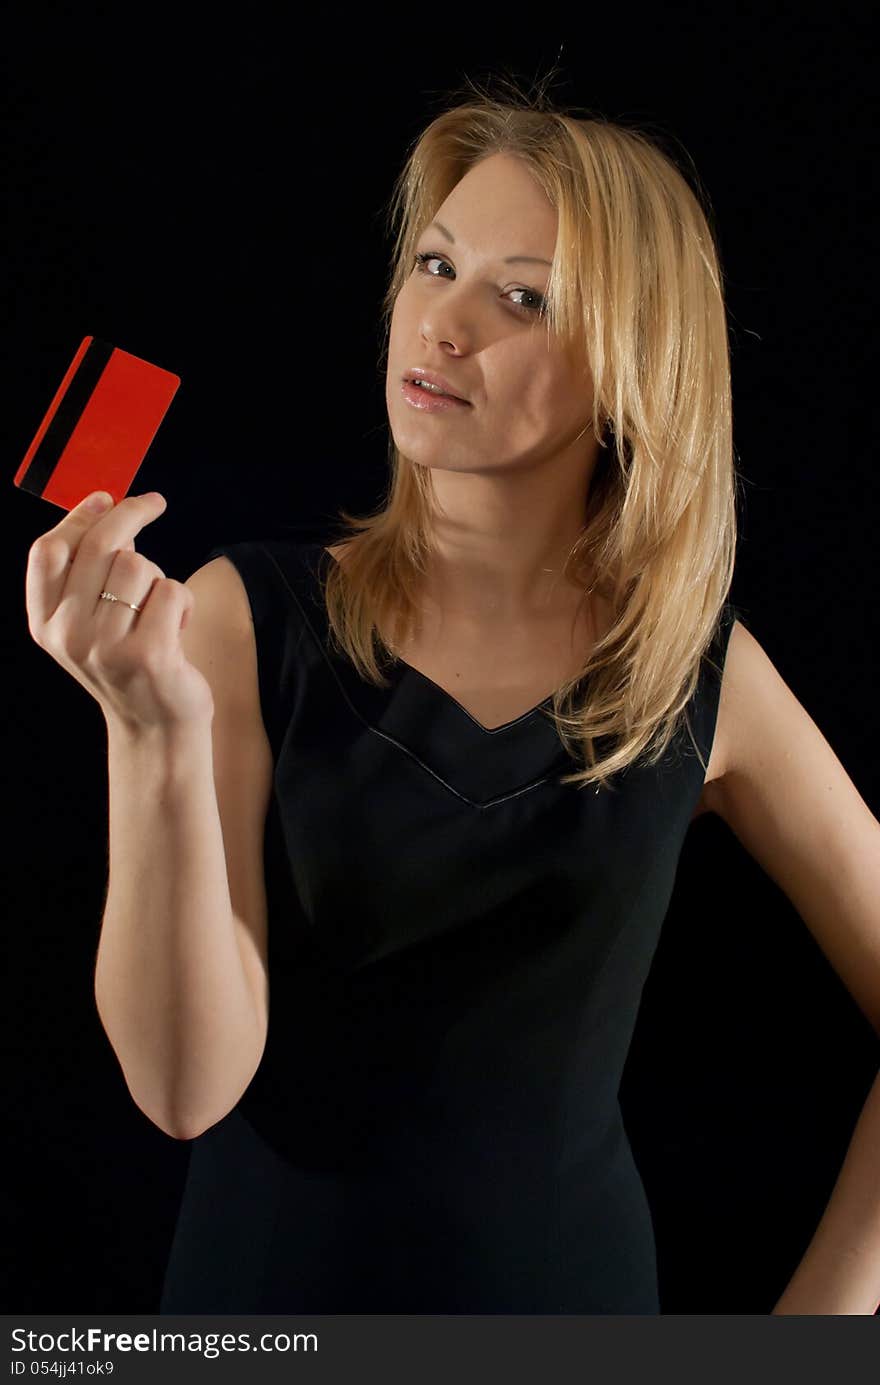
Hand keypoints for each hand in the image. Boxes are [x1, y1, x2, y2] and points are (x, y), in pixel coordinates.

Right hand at [25, 491, 214, 732]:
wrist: (155, 731)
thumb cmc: (130, 666)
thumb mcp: (93, 624)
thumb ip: (89, 574)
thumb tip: (107, 507)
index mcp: (46, 624)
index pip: (48, 551)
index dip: (79, 516)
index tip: (105, 498)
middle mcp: (68, 635)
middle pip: (100, 545)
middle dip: (131, 513)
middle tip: (155, 503)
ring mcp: (106, 646)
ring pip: (139, 565)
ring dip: (159, 578)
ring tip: (160, 612)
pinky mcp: (148, 654)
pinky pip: (172, 591)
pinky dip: (184, 604)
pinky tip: (178, 630)